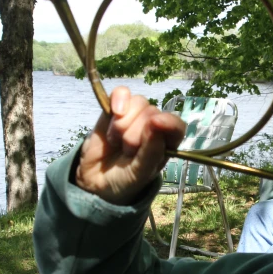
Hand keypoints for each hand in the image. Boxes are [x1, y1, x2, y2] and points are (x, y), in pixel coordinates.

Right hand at [75, 87, 185, 204]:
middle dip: (134, 135)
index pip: (176, 125)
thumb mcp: (139, 173)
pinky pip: (121, 92)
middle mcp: (154, 126)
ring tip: (116, 142)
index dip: (167, 122)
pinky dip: (117, 100)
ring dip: (122, 124)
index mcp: (167, 142)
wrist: (96, 181)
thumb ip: (150, 151)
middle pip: (151, 113)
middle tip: (126, 152)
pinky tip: (113, 114)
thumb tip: (156, 123)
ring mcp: (135, 115)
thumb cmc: (125, 180)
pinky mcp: (116, 108)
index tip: (154, 124)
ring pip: (138, 102)